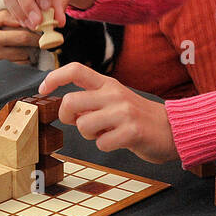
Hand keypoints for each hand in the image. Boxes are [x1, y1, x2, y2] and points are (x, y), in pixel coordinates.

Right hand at [0, 10, 40, 63]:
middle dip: (36, 46)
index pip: (23, 37)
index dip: (36, 35)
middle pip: (25, 51)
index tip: (42, 33)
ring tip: (29, 47)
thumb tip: (28, 20)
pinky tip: (21, 55)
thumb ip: (9, 16)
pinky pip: (19, 68)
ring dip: (31, 54)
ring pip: (24, 61)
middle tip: (41, 41)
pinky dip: (24, 62)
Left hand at [40, 62, 176, 163]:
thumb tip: (66, 108)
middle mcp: (114, 94)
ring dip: (89, 135)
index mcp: (108, 84)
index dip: (54, 77)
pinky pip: (101, 144)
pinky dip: (105, 146)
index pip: (75, 69)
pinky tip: (119, 141)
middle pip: (70, 102)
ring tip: (106, 133)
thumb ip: (93, 100)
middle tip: (78, 123)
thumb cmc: (138, 117)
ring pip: (83, 126)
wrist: (173, 129)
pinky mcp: (132, 131)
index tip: (42, 89)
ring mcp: (123, 112)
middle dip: (67, 117)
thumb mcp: (116, 99)